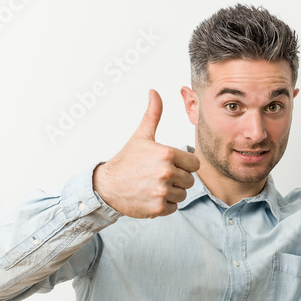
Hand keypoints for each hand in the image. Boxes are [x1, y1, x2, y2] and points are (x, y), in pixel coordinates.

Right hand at [93, 89, 200, 217]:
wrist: (106, 186)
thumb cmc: (126, 160)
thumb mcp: (141, 136)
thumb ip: (153, 114)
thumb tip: (154, 92)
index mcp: (167, 154)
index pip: (194, 163)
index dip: (184, 164)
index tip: (170, 164)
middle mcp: (166, 173)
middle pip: (189, 180)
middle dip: (177, 178)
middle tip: (158, 175)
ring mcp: (162, 191)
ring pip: (183, 194)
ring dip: (172, 192)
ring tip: (154, 185)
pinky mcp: (158, 208)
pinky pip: (174, 207)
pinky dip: (165, 204)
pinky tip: (151, 196)